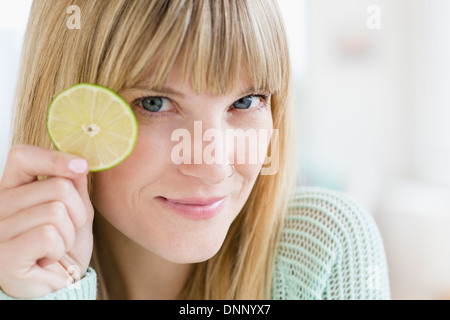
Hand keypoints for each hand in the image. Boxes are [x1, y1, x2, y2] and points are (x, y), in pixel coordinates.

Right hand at [0, 145, 93, 298]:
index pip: (23, 157)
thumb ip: (74, 186)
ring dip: (70, 233)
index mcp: (12, 190)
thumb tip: (78, 163)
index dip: (54, 158)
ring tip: (57, 246)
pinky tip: (49, 258)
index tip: (80, 166)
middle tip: (67, 231)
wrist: (60, 283)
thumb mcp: (76, 211)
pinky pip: (49, 235)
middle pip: (57, 187)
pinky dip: (60, 248)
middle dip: (78, 211)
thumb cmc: (65, 246)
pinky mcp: (4, 255)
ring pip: (57, 211)